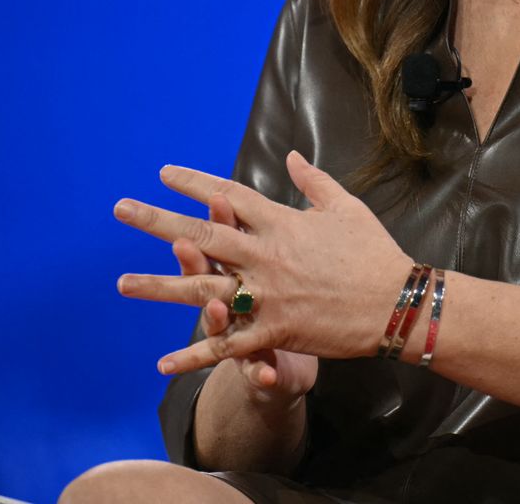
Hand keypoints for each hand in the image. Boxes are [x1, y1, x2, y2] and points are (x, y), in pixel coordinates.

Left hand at [114, 152, 415, 375]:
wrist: (397, 303)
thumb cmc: (374, 252)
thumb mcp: (346, 207)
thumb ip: (314, 181)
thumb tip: (292, 156)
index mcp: (282, 222)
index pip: (230, 196)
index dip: (196, 183)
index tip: (165, 174)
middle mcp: (267, 255)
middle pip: (203, 233)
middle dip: (159, 221)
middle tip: (122, 210)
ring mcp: (268, 294)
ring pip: (204, 290)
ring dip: (160, 287)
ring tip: (122, 283)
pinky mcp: (275, 330)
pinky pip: (228, 346)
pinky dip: (195, 356)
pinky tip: (162, 363)